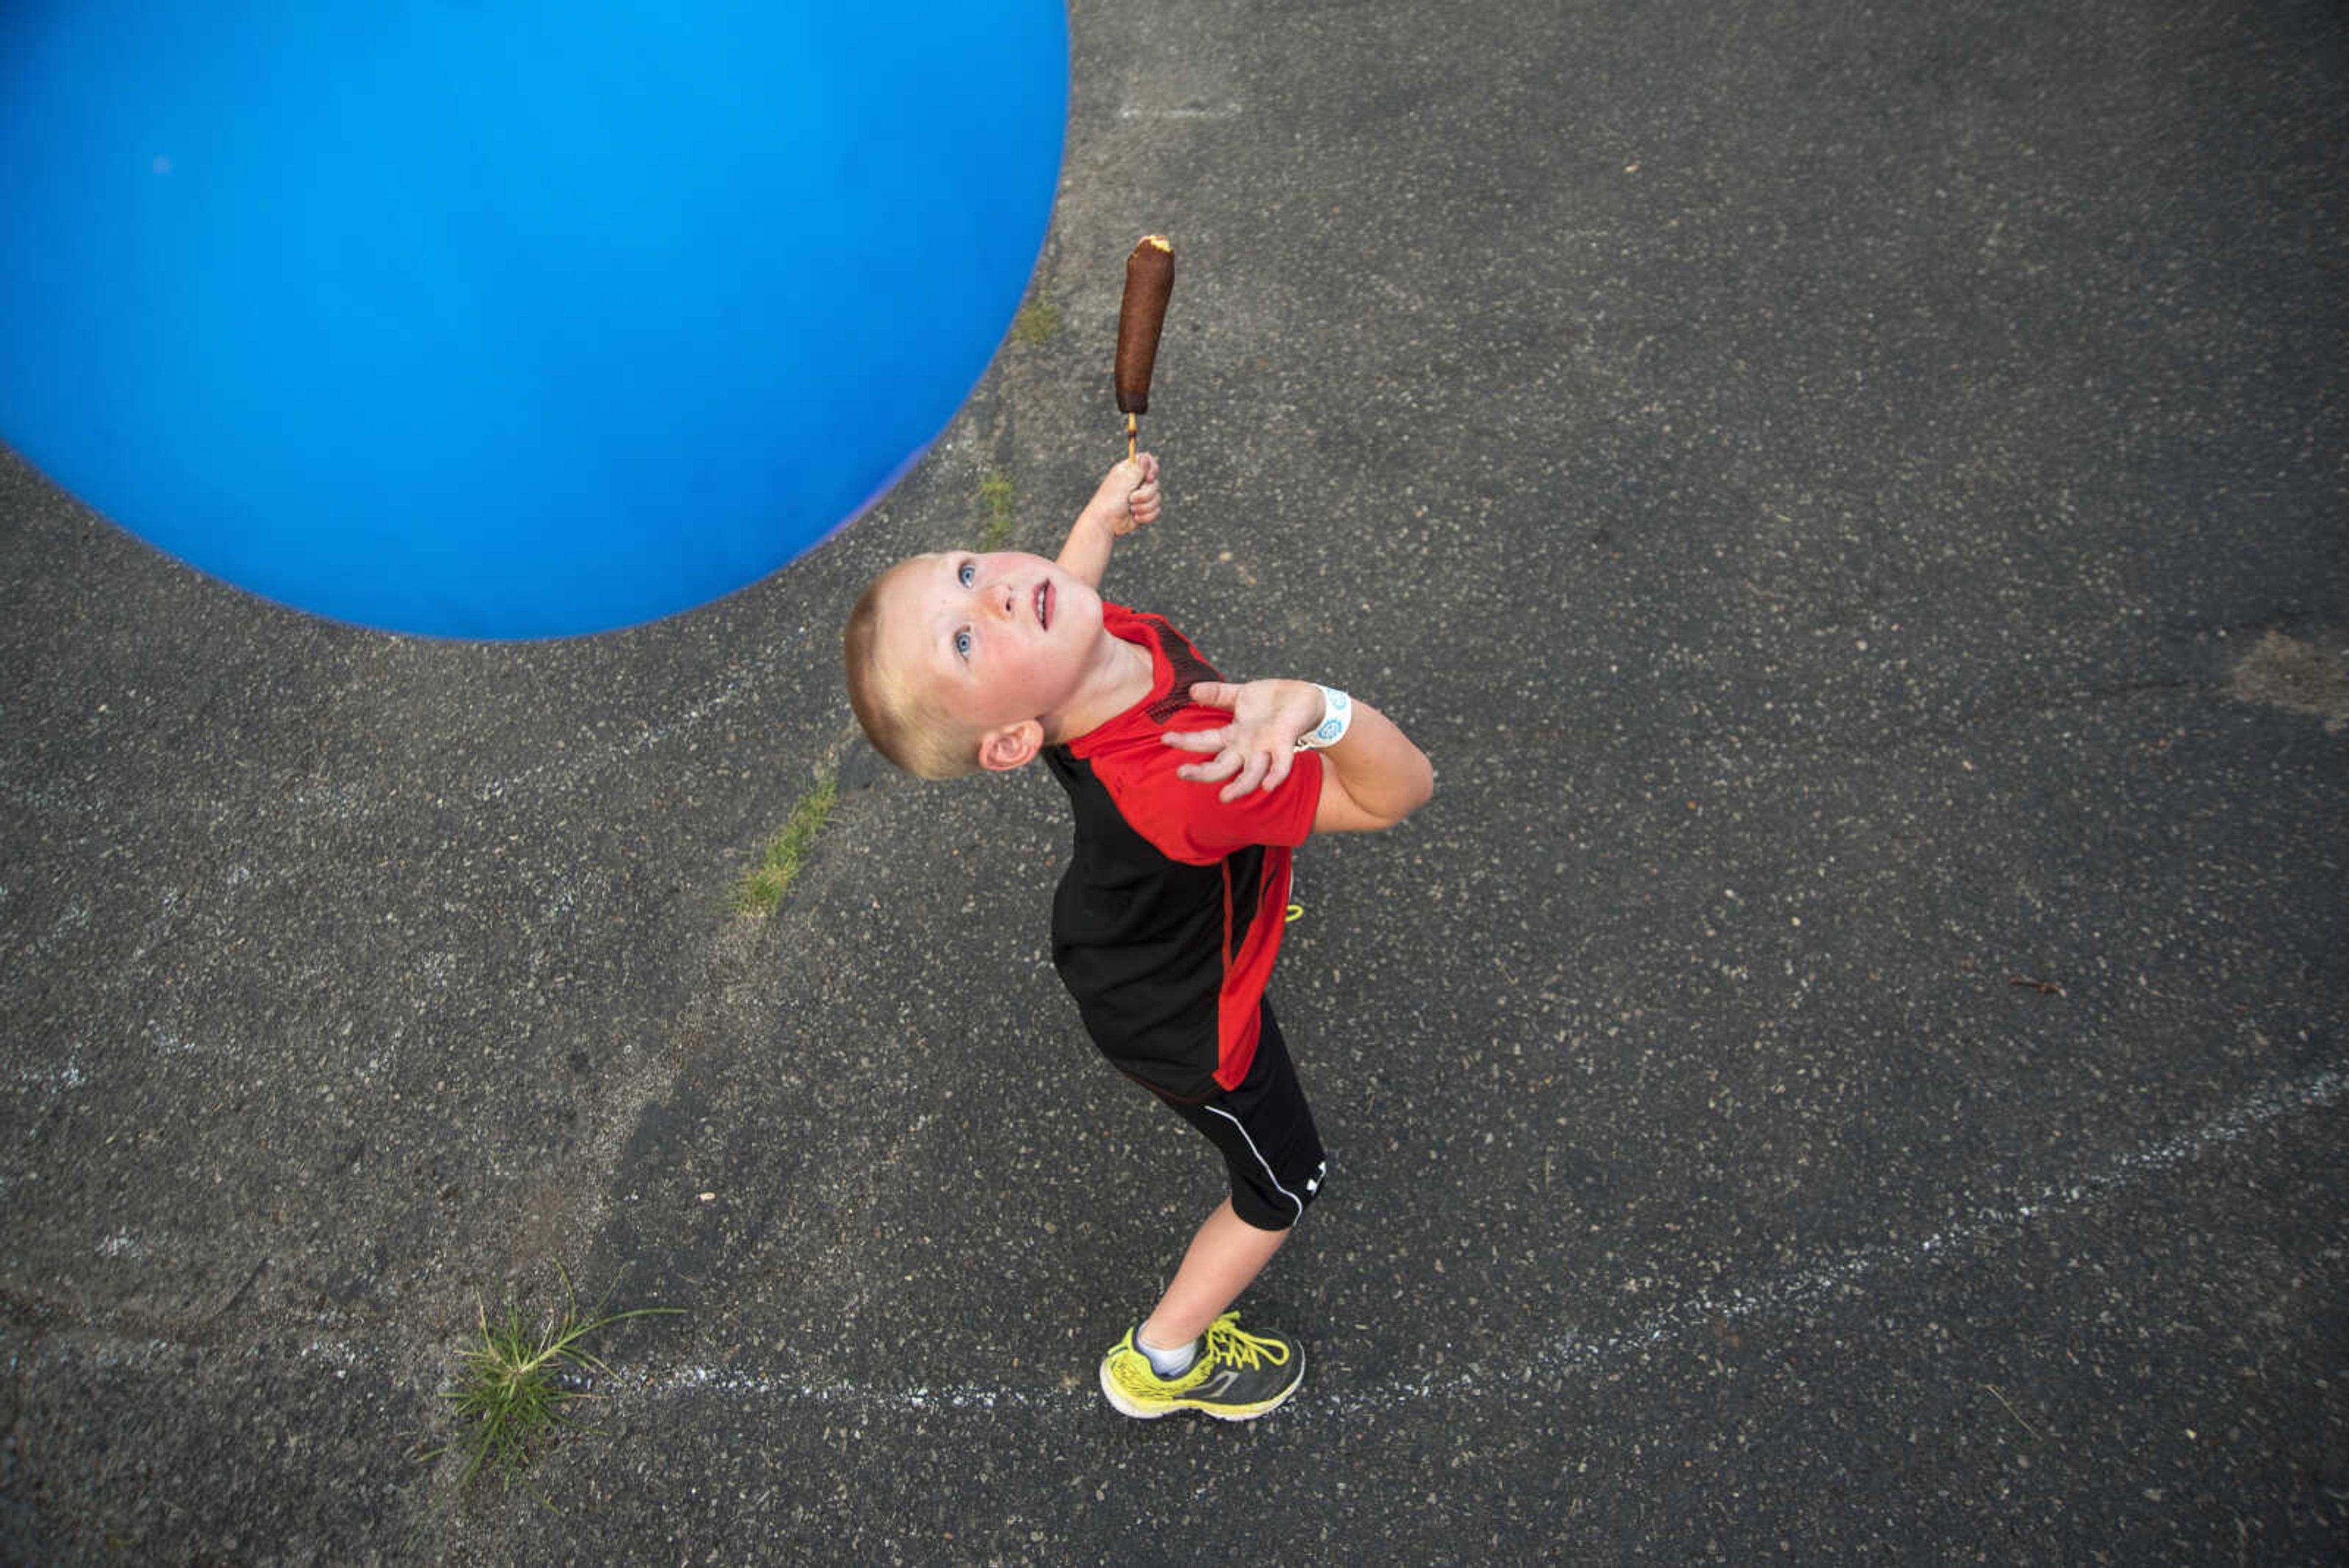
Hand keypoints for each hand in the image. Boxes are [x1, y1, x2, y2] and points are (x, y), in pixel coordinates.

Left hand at [1095, 453, 1160, 535]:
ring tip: (1131, 509)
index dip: (1152, 468)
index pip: (1148, 461)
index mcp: (1129, 471)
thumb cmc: (1110, 501)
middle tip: (1130, 498)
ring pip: (1157, 498)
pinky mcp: (1145, 509)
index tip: (1148, 478)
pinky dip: (1146, 516)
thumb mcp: (1124, 482)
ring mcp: (1142, 496)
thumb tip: (1145, 457)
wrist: (1105, 523)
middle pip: (1155, 483)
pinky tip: (1134, 517)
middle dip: (1145, 494)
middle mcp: (1136, 482)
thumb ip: (1137, 470)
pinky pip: (1156, 511)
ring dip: (1144, 506)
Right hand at [1160, 679, 1324, 801]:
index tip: (1165, 738)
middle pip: (1221, 766)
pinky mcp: (1285, 744)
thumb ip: (1217, 695)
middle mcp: (1247, 748)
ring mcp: (1266, 749)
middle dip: (1201, 772)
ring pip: (1250, 774)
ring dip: (1239, 787)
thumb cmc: (1273, 700)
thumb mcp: (1241, 694)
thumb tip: (1191, 690)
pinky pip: (1280, 765)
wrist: (1306, 698)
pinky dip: (1275, 775)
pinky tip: (1268, 786)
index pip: (1205, 742)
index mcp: (1234, 735)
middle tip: (1181, 773)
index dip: (1185, 741)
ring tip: (1225, 797)